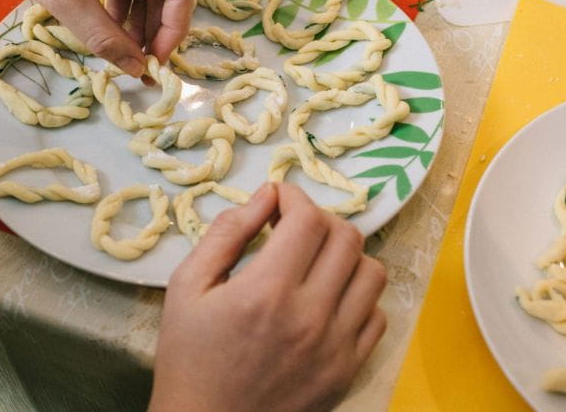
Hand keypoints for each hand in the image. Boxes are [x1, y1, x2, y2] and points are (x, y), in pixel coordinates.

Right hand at [149, 183, 386, 411]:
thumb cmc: (189, 355)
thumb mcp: (187, 286)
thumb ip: (226, 234)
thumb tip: (265, 195)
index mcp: (266, 292)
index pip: (308, 220)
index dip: (294, 196)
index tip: (277, 199)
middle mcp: (310, 316)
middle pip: (347, 238)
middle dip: (320, 219)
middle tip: (293, 227)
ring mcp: (337, 346)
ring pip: (372, 272)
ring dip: (345, 254)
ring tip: (315, 261)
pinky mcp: (349, 370)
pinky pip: (378, 315)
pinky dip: (357, 296)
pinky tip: (326, 298)